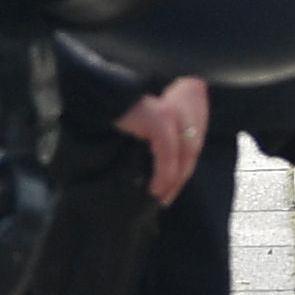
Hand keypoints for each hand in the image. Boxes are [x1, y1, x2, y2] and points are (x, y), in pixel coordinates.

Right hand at [113, 78, 209, 204]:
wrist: (104, 94)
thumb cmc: (121, 112)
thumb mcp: (146, 127)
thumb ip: (159, 141)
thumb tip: (161, 172)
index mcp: (181, 113)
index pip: (190, 147)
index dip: (182, 172)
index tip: (170, 193)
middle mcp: (182, 112)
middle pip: (190, 153)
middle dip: (179, 180)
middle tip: (165, 200)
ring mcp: (173, 115)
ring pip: (182, 155)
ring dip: (171, 181)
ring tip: (159, 198)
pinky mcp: (161, 121)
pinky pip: (167, 154)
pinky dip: (163, 173)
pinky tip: (154, 188)